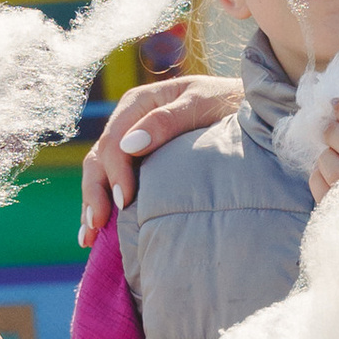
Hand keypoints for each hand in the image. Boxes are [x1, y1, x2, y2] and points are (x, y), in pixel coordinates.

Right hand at [77, 72, 241, 237]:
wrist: (248, 109)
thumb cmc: (228, 103)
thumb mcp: (202, 104)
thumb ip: (167, 121)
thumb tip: (130, 144)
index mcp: (139, 103)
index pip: (115, 140)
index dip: (115, 171)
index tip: (124, 200)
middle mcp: (129, 122)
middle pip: (100, 158)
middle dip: (95, 192)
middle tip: (98, 225)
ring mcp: (131, 143)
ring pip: (99, 173)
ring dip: (91, 203)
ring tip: (89, 235)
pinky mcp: (138, 162)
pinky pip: (111, 183)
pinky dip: (102, 205)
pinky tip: (93, 230)